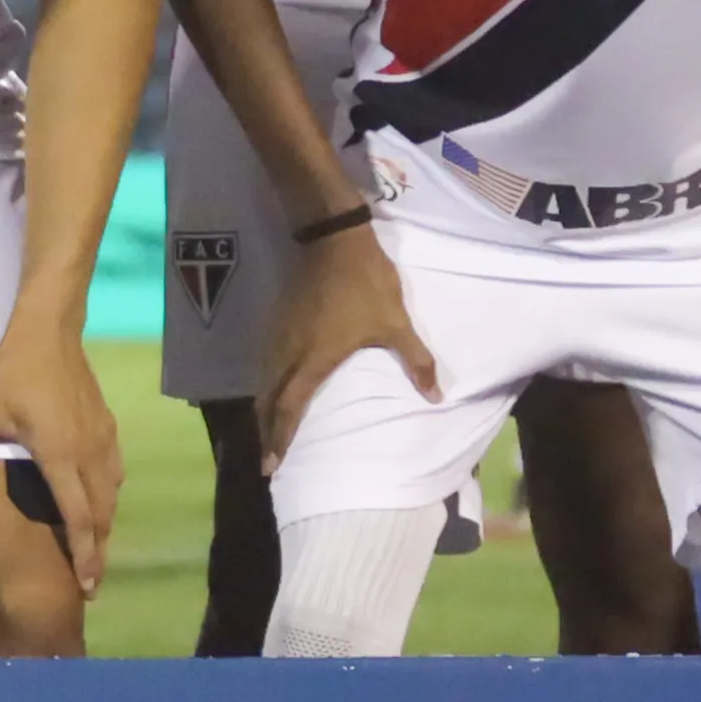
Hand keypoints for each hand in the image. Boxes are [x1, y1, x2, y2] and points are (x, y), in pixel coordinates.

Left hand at [0, 317, 124, 577]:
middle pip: (101, 515)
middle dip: (98, 551)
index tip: (87, 586)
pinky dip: (108, 496)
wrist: (48, 329)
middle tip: (92, 584)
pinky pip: (114, 473)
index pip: (78, 519)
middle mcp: (89, 454)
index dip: (84, 554)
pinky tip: (100, 501)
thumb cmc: (10, 372)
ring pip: (111, 495)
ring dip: (104, 525)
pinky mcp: (107, 426)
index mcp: (60, 458)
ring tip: (95, 549)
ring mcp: (103, 440)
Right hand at [252, 222, 433, 466]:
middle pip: (268, 400)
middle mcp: (288, 352)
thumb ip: (415, 361)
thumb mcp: (395, 323)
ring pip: (264, 381)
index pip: (290, 407)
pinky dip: (267, 385)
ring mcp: (279, 335)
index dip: (280, 437)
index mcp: (314, 359)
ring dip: (264, 409)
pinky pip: (266, 364)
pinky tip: (274, 390)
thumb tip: (436, 396)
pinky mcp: (277, 321)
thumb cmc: (365, 283)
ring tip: (268, 430)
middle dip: (266, 431)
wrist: (333, 237)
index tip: (271, 464)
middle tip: (266, 460)